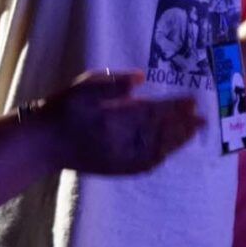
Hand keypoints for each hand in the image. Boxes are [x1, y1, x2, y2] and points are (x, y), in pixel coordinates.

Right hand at [29, 71, 203, 174]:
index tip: (192, 100)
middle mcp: (120, 141)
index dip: (175, 107)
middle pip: (160, 132)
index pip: (153, 111)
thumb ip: (113, 81)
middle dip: (183, 125)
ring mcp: (120, 158)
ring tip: (193, 132)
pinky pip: (146, 165)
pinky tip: (170, 149)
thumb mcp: (84, 86)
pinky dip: (163, 156)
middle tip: (202, 118)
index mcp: (113, 118)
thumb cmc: (63, 109)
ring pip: (157, 150)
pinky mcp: (117, 169)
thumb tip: (141, 77)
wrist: (43, 144)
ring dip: (178, 141)